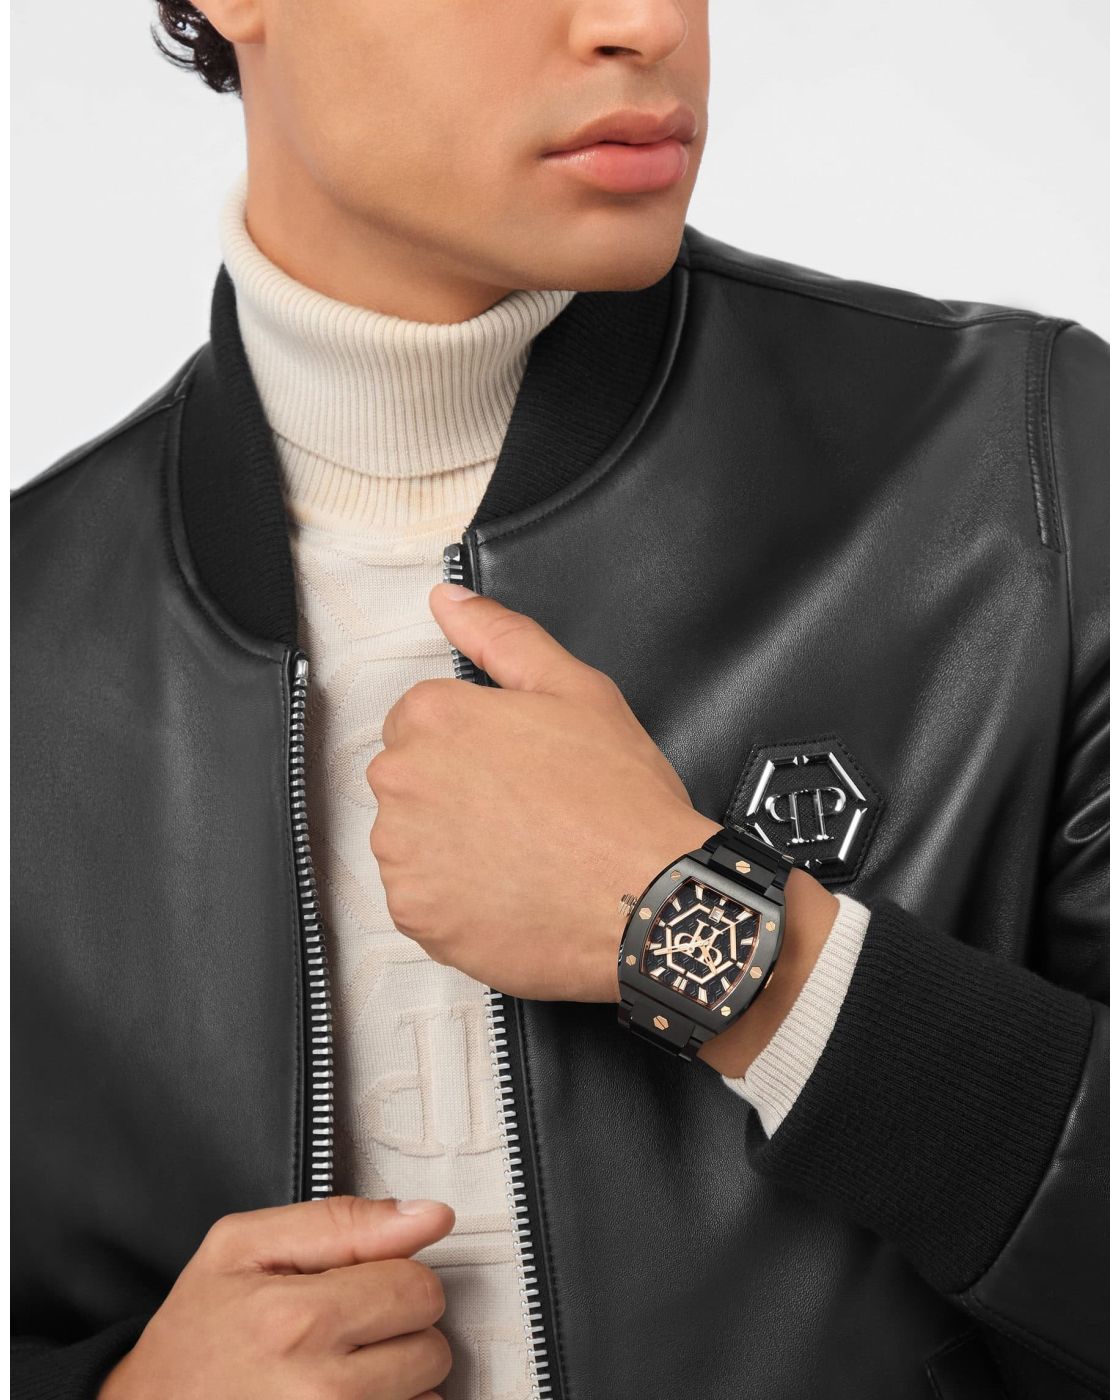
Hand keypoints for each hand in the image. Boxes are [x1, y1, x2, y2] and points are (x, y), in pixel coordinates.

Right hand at [97, 1196, 454, 1399]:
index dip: (393, 1277)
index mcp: (299, 1318)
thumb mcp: (244, 1247)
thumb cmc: (196, 1330)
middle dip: (398, 1329)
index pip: (419, 1287)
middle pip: (432, 1346)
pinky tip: (345, 1398)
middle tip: (344, 1330)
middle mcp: (322, 1391)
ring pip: (427, 1395)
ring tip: (339, 1369)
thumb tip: (431, 1216)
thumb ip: (344, 1221)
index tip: (358, 1286)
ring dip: (398, 1379)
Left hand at [365, 582, 719, 1003]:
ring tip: (522, 855)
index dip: (475, 743)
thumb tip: (446, 599)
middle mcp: (401, 782)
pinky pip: (421, 900)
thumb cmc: (619, 796)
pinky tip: (510, 894)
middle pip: (412, 780)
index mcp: (433, 717)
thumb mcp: (575, 689)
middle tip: (528, 810)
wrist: (648, 899)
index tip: (519, 766)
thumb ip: (500, 636)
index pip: (421, 720)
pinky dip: (455, 901)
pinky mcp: (415, 916)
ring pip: (413, 841)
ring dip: (451, 846)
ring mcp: (403, 855)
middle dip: (457, 791)